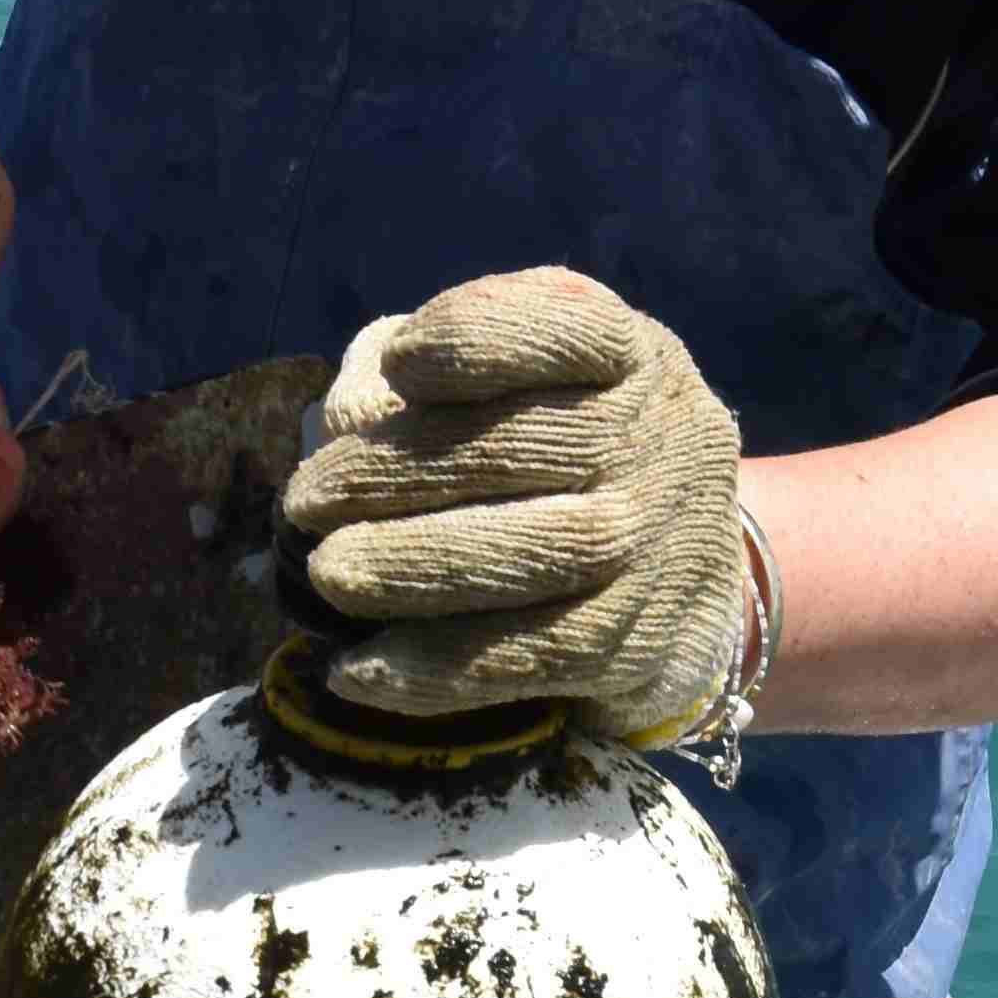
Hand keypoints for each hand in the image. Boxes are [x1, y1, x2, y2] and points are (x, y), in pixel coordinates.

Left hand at [280, 265, 741, 737]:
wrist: (690, 567)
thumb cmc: (566, 446)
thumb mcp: (531, 376)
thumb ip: (435, 367)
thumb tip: (349, 419)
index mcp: (628, 356)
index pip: (568, 329)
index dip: (478, 338)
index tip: (399, 361)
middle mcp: (656, 441)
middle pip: (530, 447)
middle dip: (400, 471)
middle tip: (306, 500)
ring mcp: (654, 544)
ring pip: (539, 553)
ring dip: (417, 566)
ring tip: (328, 572)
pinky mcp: (634, 641)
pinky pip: (532, 658)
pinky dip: (438, 668)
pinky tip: (357, 669)